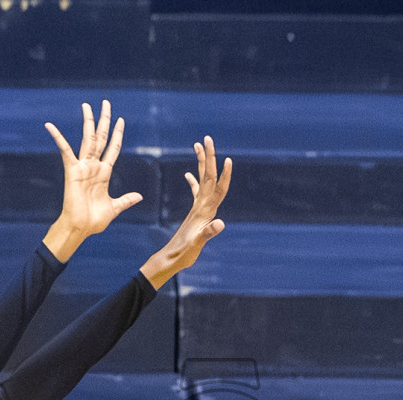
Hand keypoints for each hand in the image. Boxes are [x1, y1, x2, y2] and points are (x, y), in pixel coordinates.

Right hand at [42, 100, 142, 261]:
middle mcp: (93, 166)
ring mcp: (83, 167)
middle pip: (100, 138)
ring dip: (88, 122)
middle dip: (104, 120)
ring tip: (87, 105)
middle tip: (106, 103)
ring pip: (87, 139)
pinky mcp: (72, 171)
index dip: (117, 134)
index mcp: (104, 173)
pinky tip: (49, 125)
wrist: (80, 228)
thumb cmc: (94, 220)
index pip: (112, 148)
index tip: (121, 120)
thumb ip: (125, 200)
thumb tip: (139, 196)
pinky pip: (64, 150)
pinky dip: (57, 137)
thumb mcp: (114, 208)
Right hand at [140, 135, 231, 289]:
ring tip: (198, 145)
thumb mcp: (198, 243)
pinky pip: (195, 191)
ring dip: (202, 163)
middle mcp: (205, 206)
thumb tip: (221, 224)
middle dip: (210, 157)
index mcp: (206, 210)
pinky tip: (187, 173)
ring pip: (203, 180)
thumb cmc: (185, 253)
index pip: (217, 188)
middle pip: (210, 177)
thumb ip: (209, 233)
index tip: (227, 159)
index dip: (224, 174)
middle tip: (207, 138)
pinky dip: (192, 180)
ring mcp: (200, 208)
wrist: (175, 259)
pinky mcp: (194, 212)